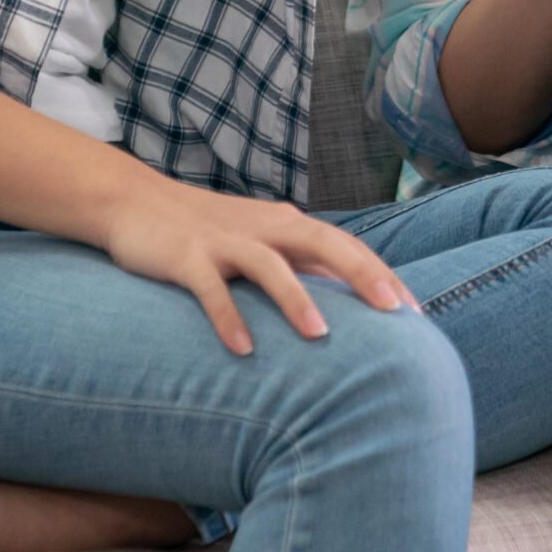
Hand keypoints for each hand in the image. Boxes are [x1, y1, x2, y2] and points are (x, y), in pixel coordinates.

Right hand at [102, 179, 417, 356]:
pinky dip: (227, 317)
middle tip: (395, 314)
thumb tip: (347, 300)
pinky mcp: (187, 257)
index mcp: (286, 226)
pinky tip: (242, 350)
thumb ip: (300, 265)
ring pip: (268, 266)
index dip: (382, 276)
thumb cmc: (207, 232)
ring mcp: (224, 242)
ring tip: (319, 336)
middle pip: (324, 244)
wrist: (134, 202)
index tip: (417, 314)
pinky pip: (211, 289)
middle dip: (362, 276)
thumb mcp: (260, 242)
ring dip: (295, 299)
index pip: (346, 247)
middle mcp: (263, 228)